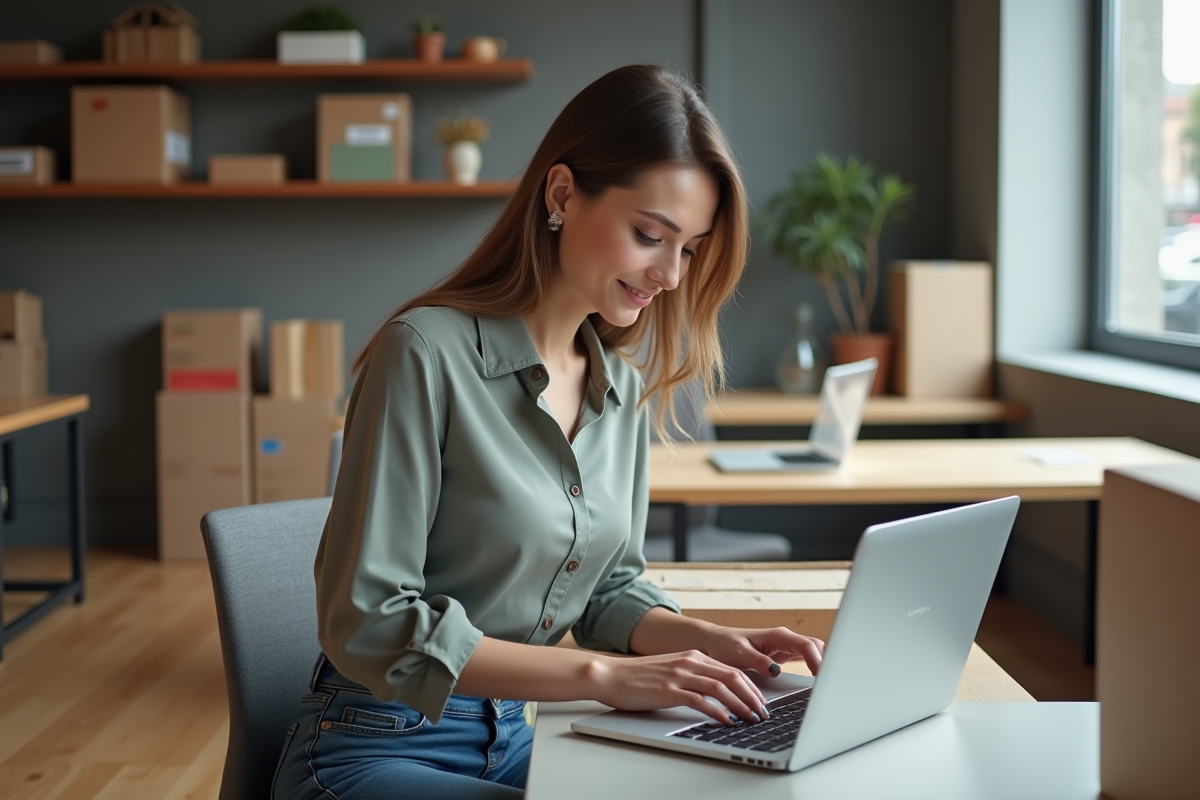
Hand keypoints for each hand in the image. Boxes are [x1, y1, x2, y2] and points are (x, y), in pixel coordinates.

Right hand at [588, 650, 769, 725]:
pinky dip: (718, 711)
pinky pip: (701, 701)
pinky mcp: (669, 690)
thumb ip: (692, 676)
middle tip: (763, 712)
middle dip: (752, 696)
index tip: (761, 701)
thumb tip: (716, 692)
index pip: (731, 670)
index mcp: (692, 656)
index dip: (751, 686)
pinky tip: (727, 721)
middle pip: (732, 677)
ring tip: (751, 718)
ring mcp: (680, 675)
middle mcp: (690, 662)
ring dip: (741, 705)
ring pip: (721, 688)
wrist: (610, 674)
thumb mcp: (671, 669)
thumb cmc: (638, 676)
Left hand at [702, 626, 824, 677]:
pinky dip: (815, 667)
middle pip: (816, 647)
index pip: (807, 645)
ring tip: (827, 685)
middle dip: (826, 663)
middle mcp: (785, 639)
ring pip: (814, 652)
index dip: (818, 660)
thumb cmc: (724, 645)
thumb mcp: (739, 653)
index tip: (822, 677)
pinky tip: (817, 680)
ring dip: (822, 664)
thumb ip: (758, 660)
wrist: (714, 642)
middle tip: (829, 686)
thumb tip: (776, 670)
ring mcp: (786, 646)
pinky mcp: (784, 655)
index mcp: (777, 636)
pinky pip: (806, 658)